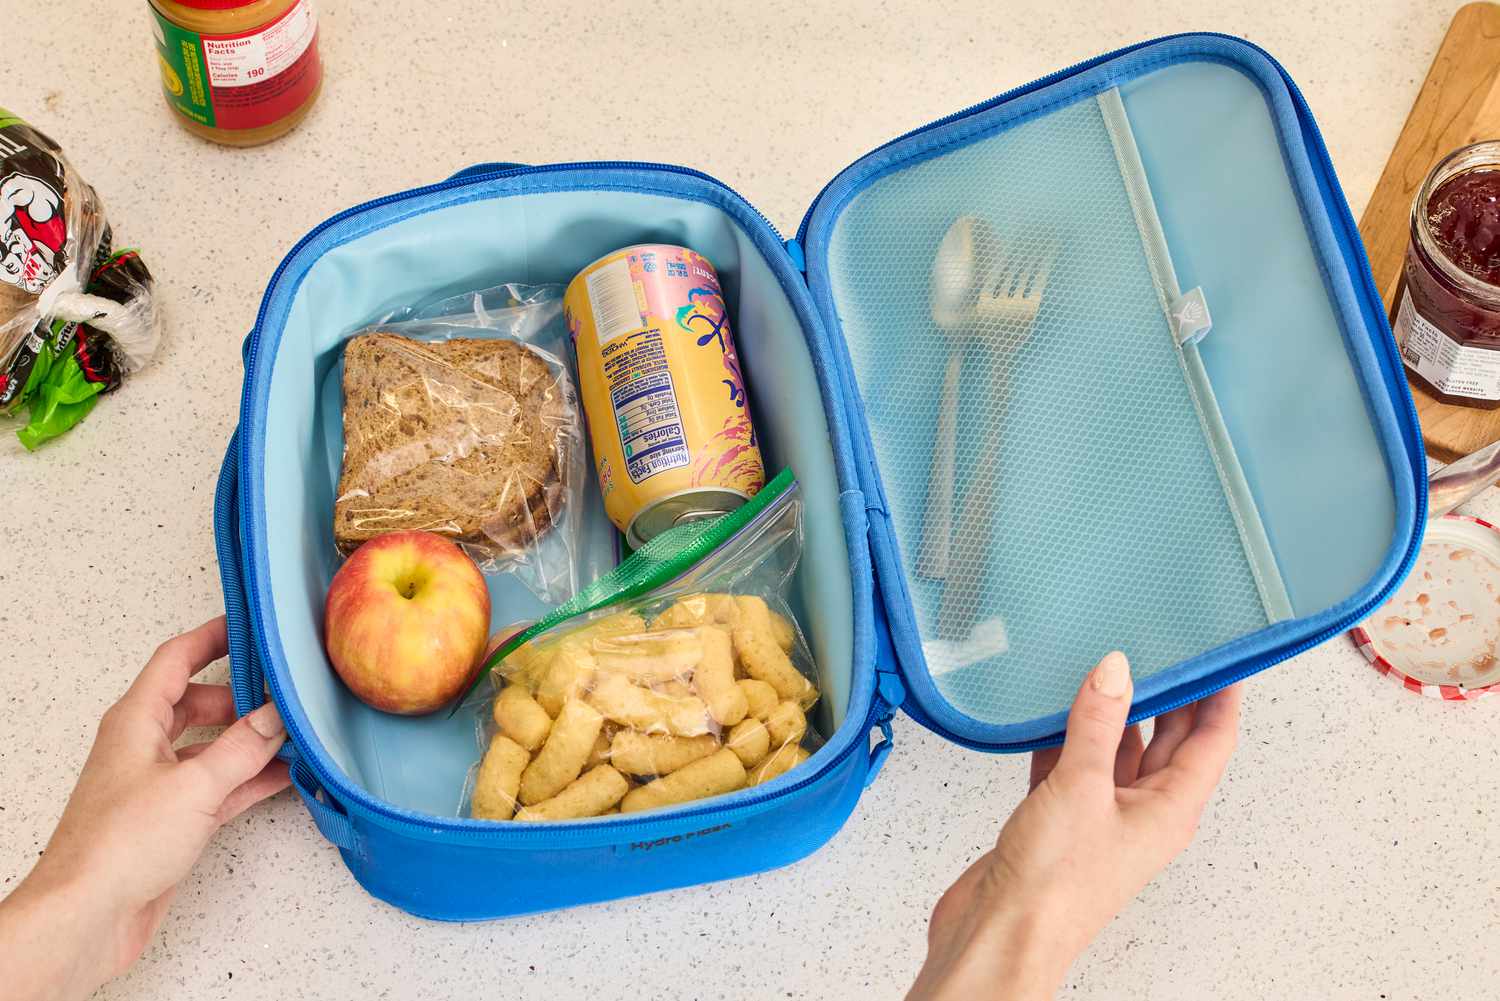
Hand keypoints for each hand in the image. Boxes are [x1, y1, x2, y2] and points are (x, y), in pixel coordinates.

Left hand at [0, 617, 290, 1000]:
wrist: (89, 914)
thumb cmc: (119, 844)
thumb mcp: (194, 785)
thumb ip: (242, 747)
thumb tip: (276, 716)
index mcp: (136, 721)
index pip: (176, 659)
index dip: (212, 637)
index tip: (250, 626)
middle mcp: (144, 746)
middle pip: (199, 702)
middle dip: (243, 696)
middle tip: (285, 691)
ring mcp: (158, 783)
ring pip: (212, 745)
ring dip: (250, 741)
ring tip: (295, 734)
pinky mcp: (171, 819)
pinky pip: (218, 785)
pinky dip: (250, 779)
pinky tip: (284, 778)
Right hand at [908, 652, 1241, 1000]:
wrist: (1001, 932)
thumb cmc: (1055, 886)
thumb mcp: (1082, 786)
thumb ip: (1098, 723)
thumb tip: (1117, 670)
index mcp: (1169, 810)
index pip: (1211, 741)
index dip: (1220, 696)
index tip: (1221, 654)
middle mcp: (1141, 813)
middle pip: (1166, 742)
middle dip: (1166, 695)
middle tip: (1158, 647)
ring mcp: (1100, 817)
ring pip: (1115, 750)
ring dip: (1110, 713)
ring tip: (1102, 665)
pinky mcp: (1059, 820)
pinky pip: (1071, 765)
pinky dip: (1063, 737)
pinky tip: (1051, 710)